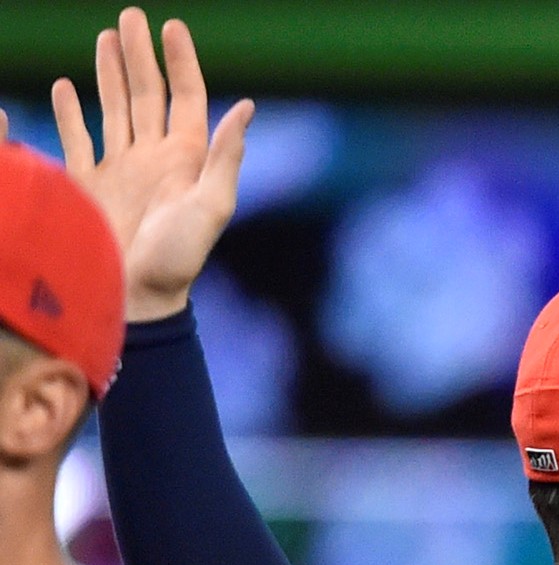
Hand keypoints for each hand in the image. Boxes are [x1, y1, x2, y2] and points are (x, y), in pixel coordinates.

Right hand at [52, 9, 252, 322]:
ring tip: (106, 37)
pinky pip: (77, 138)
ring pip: (113, 107)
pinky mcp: (88, 183)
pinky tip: (66, 86)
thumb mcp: (212, 205)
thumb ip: (226, 156)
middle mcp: (154, 157)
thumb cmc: (180, 257)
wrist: (138, 295)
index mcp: (186, 158)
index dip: (180, 61)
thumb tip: (245, 107)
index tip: (172, 26)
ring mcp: (120, 168)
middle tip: (130, 16)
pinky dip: (70, 112)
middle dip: (140, 55)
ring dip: (109, 72)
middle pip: (146, 93)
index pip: (185, 96)